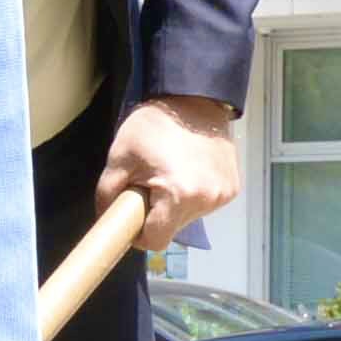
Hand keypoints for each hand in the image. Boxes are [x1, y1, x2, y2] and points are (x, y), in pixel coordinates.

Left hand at [96, 94, 244, 245]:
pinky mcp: (233, 187)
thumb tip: (107, 222)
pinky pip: (205, 203)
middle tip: (150, 185)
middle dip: (157, 215)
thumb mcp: (119, 158)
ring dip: (176, 204)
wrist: (194, 99)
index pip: (156, 241)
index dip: (140, 235)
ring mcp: (223, 194)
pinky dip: (194, 194)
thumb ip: (107, 196)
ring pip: (189, 217)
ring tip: (170, 173)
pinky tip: (188, 170)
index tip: (134, 218)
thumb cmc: (153, 126)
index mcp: (178, 195)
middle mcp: (206, 199)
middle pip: (173, 229)